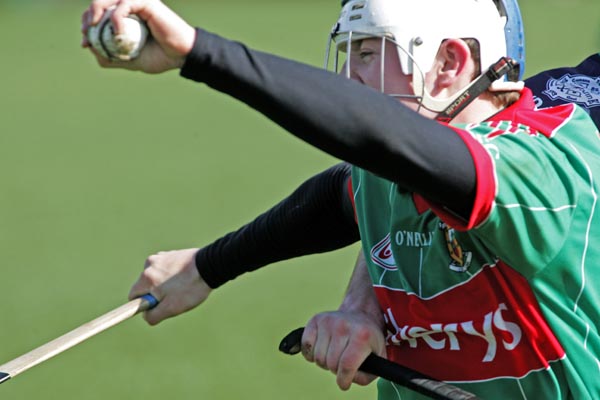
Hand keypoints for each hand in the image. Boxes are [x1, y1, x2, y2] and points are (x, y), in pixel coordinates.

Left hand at [81, 0, 196, 72]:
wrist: (181, 56)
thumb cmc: (161, 57)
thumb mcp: (130, 60)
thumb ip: (111, 55)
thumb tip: (90, 47)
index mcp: (127, 16)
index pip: (99, 13)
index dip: (87, 23)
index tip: (85, 42)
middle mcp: (131, 5)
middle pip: (99, 3)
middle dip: (87, 16)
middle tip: (86, 33)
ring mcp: (138, 2)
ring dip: (95, 12)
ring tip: (94, 28)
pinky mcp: (146, 2)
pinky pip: (123, 5)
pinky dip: (116, 19)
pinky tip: (118, 33)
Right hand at [129, 248, 211, 324]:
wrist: (210, 266)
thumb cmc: (190, 288)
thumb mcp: (171, 308)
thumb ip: (153, 315)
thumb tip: (146, 316)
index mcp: (146, 277)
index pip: (133, 296)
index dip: (143, 305)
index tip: (156, 306)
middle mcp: (150, 264)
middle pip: (145, 286)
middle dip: (156, 295)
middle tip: (174, 298)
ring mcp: (161, 257)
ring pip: (156, 278)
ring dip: (165, 285)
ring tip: (183, 287)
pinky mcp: (172, 254)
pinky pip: (166, 269)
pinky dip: (172, 276)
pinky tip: (186, 278)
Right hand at [301, 310, 385, 390]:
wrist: (361, 315)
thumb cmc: (368, 341)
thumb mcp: (377, 358)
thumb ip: (364, 376)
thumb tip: (345, 379)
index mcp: (362, 335)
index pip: (347, 365)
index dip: (344, 380)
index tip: (344, 383)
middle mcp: (344, 326)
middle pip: (331, 363)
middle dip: (336, 369)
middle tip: (342, 364)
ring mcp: (328, 321)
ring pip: (317, 357)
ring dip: (324, 362)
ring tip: (333, 355)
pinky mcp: (316, 319)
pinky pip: (306, 345)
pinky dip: (311, 353)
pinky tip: (321, 349)